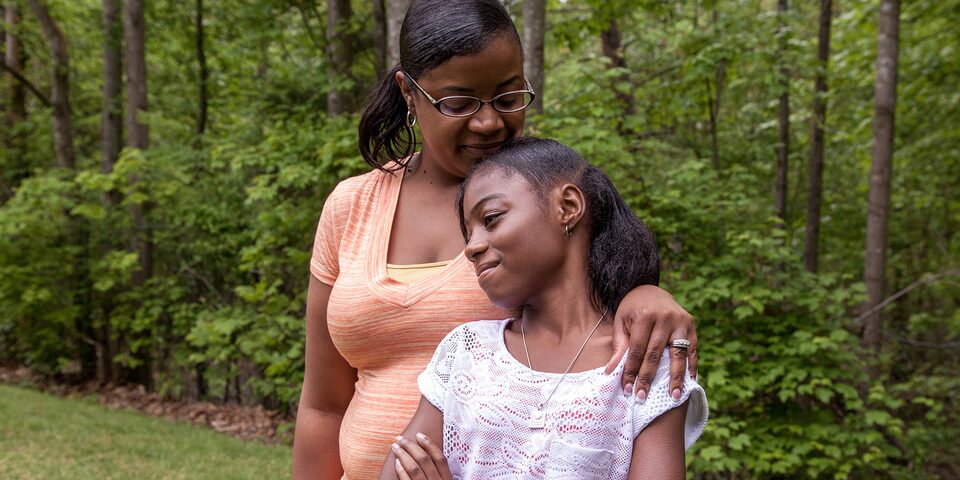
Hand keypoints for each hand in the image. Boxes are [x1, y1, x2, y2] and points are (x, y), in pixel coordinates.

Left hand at [392, 433, 451, 479]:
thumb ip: (440, 472)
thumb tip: (429, 453)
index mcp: (447, 479)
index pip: (440, 459)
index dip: (429, 445)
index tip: (419, 435)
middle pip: (424, 460)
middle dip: (411, 446)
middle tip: (400, 438)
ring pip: (414, 468)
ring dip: (403, 455)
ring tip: (395, 447)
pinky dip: (401, 470)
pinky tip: (397, 462)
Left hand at [605, 285, 696, 402]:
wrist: (650, 290)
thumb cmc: (632, 309)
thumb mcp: (621, 322)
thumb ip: (619, 347)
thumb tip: (610, 372)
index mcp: (645, 315)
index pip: (637, 349)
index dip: (632, 370)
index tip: (628, 388)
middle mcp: (665, 318)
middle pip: (656, 354)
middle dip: (648, 377)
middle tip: (643, 397)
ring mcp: (681, 322)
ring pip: (678, 354)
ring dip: (675, 378)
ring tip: (674, 396)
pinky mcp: (692, 327)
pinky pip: (692, 350)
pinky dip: (691, 367)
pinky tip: (688, 383)